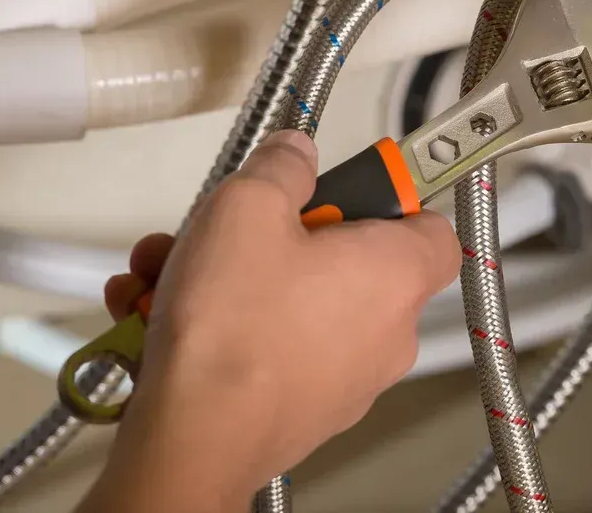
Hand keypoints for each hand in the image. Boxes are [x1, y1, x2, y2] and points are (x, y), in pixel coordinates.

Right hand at [84, 131, 459, 511]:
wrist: (193, 438)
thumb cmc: (234, 328)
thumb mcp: (249, 207)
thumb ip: (281, 166)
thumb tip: (296, 153)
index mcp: (396, 274)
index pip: (430, 224)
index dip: (388, 195)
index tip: (343, 181)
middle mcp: (386, 332)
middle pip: (344, 259)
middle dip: (275, 234)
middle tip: (231, 226)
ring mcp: (346, 378)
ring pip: (293, 301)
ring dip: (230, 278)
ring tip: (172, 270)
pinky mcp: (301, 409)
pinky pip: (268, 347)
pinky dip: (222, 326)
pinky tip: (160, 314)